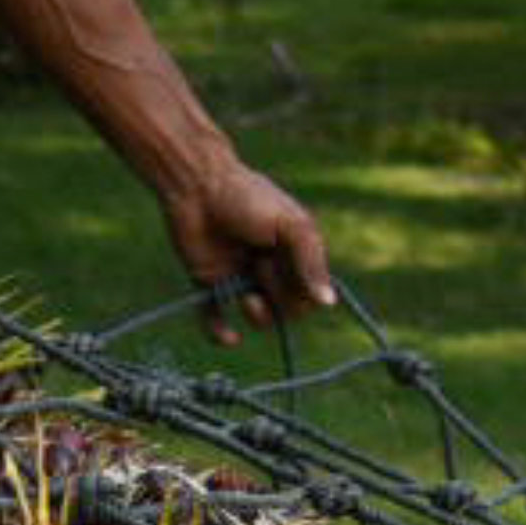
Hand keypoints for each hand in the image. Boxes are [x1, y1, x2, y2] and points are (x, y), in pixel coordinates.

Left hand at [164, 155, 337, 335]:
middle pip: (288, 310)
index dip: (304, 296)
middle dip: (280, 300)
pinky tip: (229, 338)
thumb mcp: (290, 224)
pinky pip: (217, 320)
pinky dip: (221, 332)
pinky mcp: (210, 284)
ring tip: (246, 297)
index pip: (311, 295)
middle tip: (262, 271)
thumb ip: (311, 261)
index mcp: (294, 255)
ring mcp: (241, 279)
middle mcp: (270, 270)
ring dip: (258, 316)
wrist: (196, 185)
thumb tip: (330, 303)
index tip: (289, 274)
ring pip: (259, 319)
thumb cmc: (248, 198)